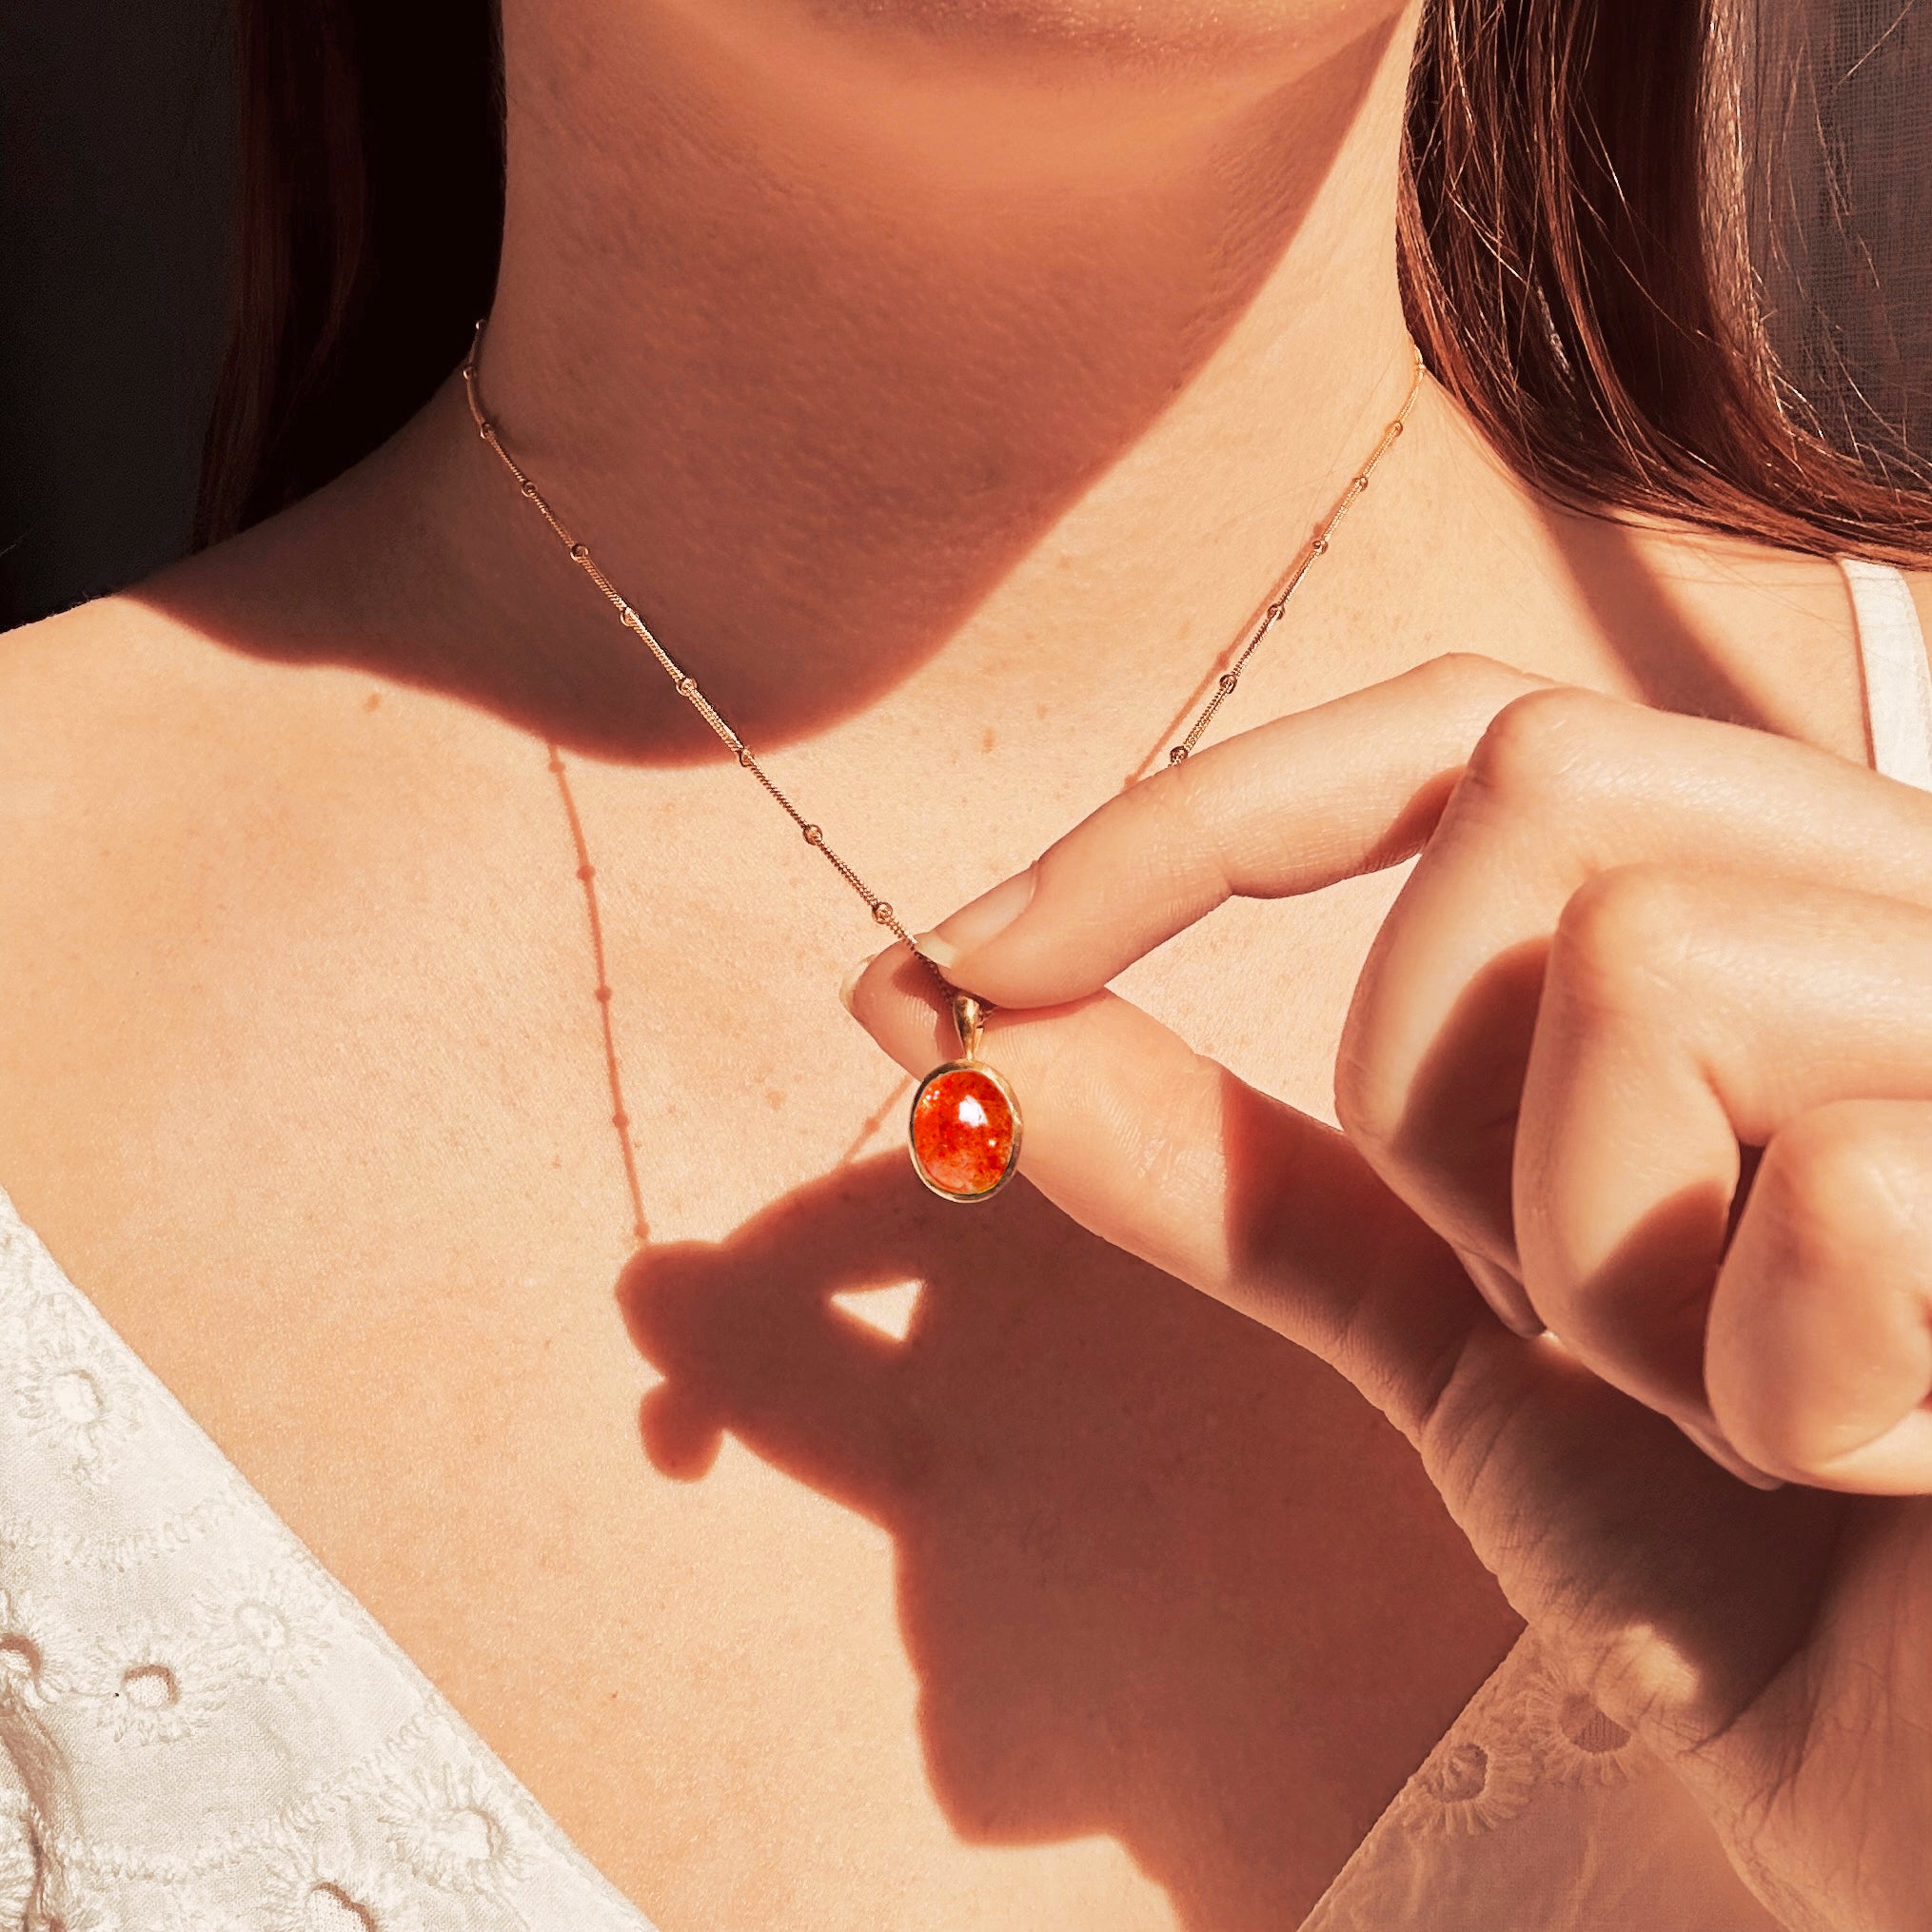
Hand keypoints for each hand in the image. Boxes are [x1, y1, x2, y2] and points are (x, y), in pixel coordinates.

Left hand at [844, 656, 1931, 1931]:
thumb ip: (1244, 1171)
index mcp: (1775, 912)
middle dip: (1443, 1081)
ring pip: (1647, 964)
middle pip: (1534, 787)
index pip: (1469, 730)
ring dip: (1607, 1259)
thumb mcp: (1461, 1336)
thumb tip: (985, 1032)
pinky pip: (1827, 1194)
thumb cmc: (1749, 1563)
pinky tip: (1871, 1463)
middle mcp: (1916, 900)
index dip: (1204, 817)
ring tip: (1746, 1400)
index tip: (979, 956)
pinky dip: (1771, 1389)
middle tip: (1572, 1305)